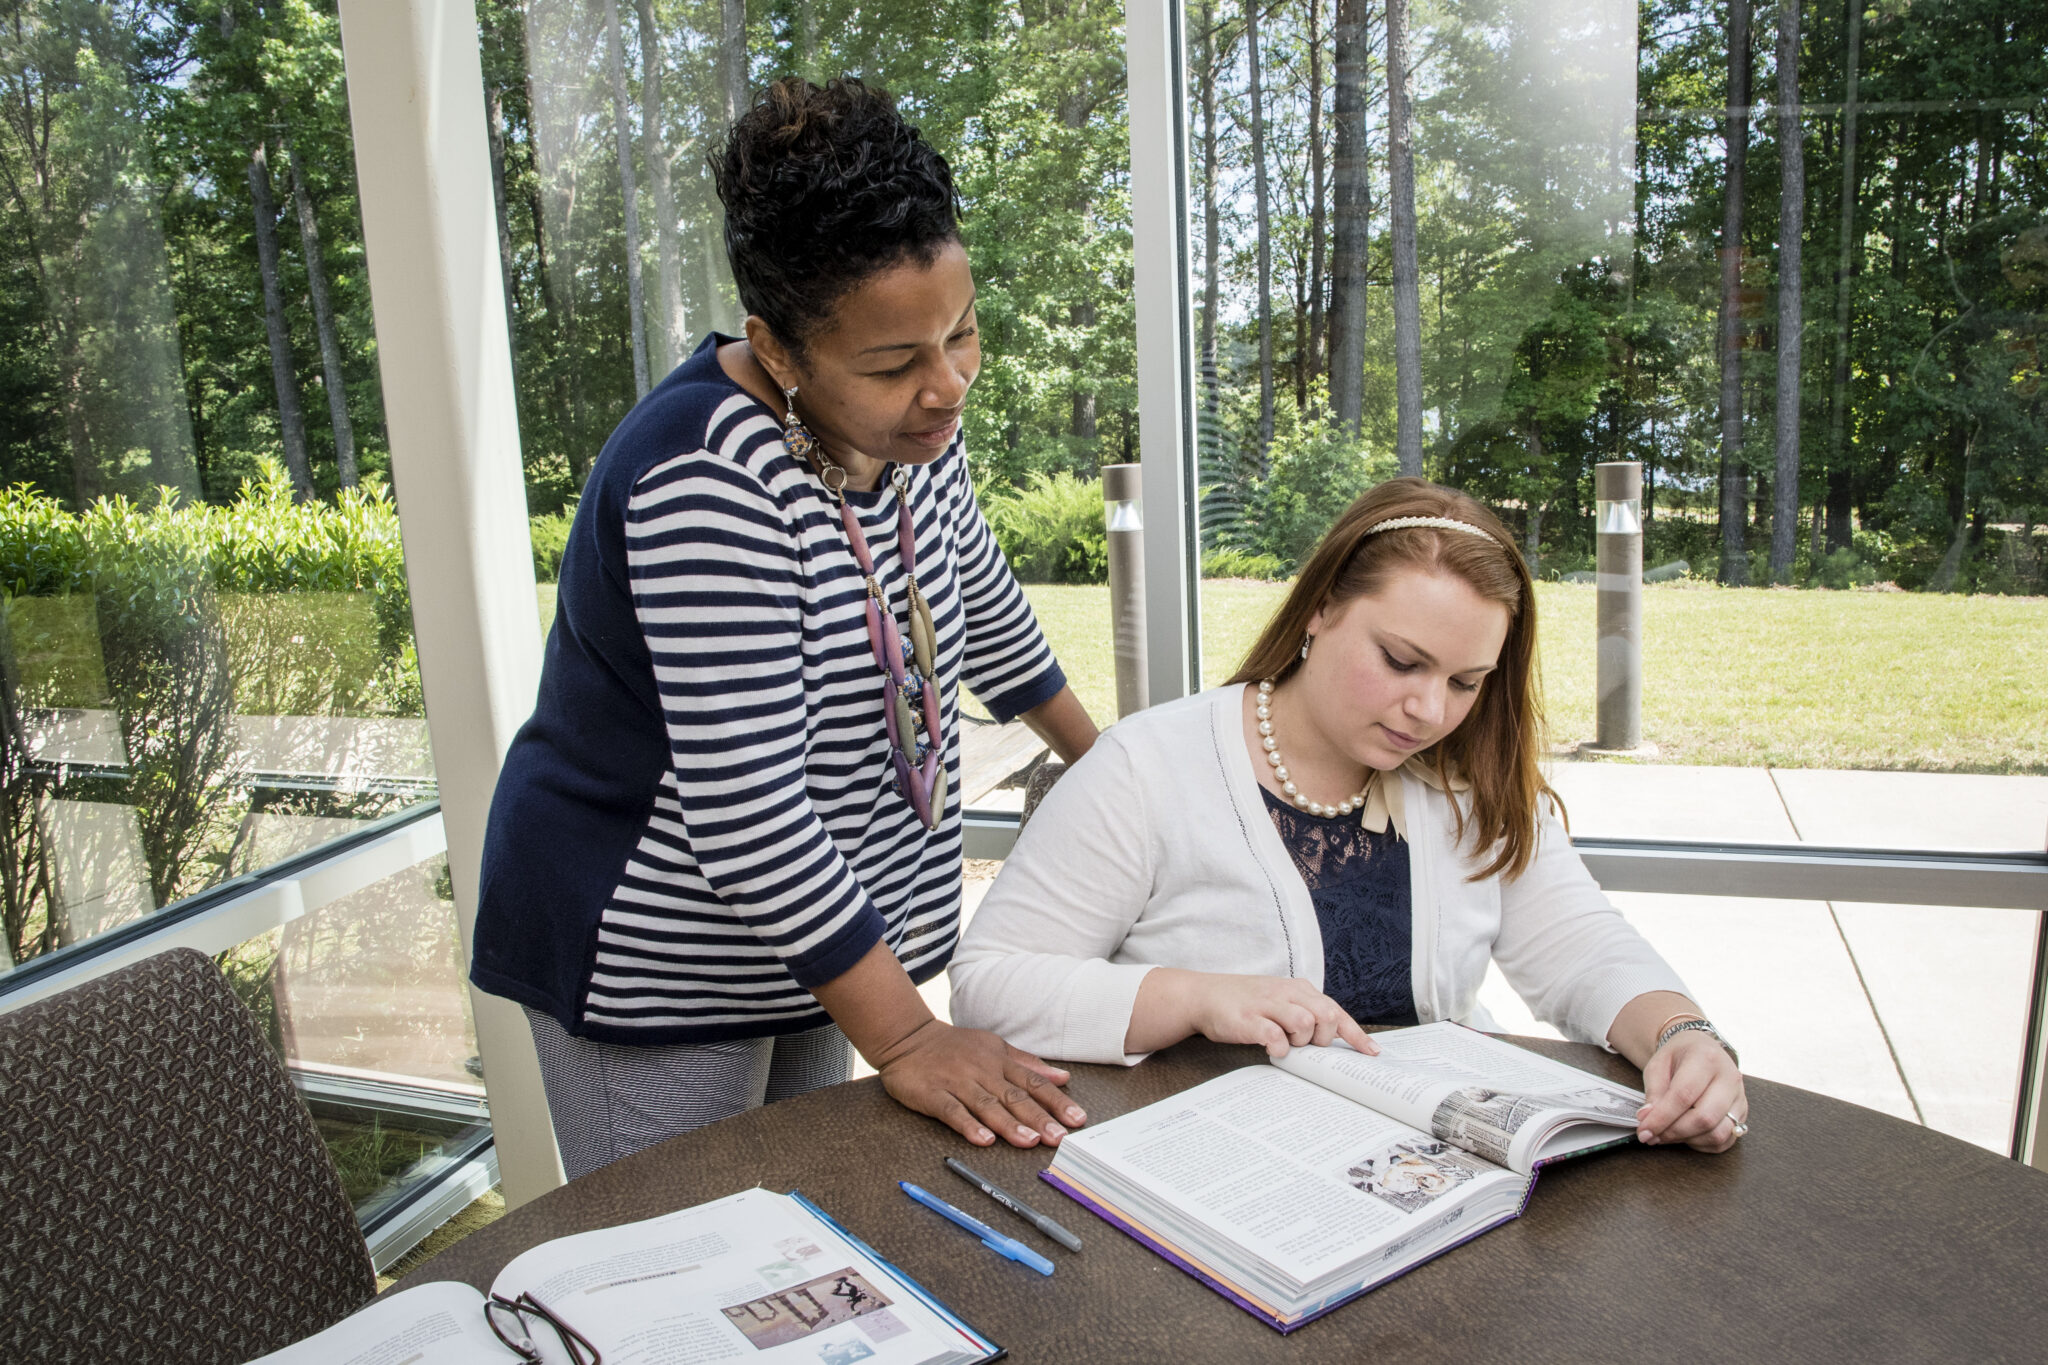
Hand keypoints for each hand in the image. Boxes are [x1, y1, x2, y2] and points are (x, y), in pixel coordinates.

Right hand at [873, 1019, 1087, 1148]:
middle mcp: (982, 1071)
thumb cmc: (955, 1047)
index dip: (1057, 1102)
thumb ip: (1028, 1064)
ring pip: (987, 1105)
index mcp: (999, 1061)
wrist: (907, 1038)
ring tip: (1029, 1142)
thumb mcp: (995, 1048)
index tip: (1077, 1119)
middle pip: (1015, 1097)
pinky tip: (983, 1139)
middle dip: (1039, 1118)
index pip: (1034, 1083)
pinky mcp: (933, 1094)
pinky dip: (968, 1125)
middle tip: (1060, 1137)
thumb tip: (1063, 1076)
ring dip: (1009, 1125)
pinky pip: (952, 1111)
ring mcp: (957, 1082)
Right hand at [1180, 973, 1380, 1058]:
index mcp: (1299, 989)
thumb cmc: (1247, 1002)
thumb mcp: (1281, 1000)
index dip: (1356, 1035)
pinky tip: (1272, 1049)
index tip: (1371, 1053)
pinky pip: (1276, 1036)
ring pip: (1305, 1023)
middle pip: (1326, 1016)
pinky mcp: (1248, 1020)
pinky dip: (1280, 1048)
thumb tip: (1332, 1039)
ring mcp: (1266, 1005)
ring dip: (1300, 1042)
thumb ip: (1305, 1013)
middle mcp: (1286, 993)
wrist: (1204, 995)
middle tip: (1306, 1046)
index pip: (1335, 1011)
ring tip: (1285, 1044)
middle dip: (1323, 1039)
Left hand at [1636, 1030, 1746, 1152]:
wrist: (1701, 1049)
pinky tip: (1685, 1135)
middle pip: (1704, 1118)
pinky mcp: (1742, 1113)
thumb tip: (1647, 1118)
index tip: (1643, 1131)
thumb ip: (1653, 1092)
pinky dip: (1702, 1144)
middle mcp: (1729, 1078)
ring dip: (1688, 1140)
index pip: (1683, 1095)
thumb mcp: (1658, 1065)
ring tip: (1667, 1135)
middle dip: (1674, 1133)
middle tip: (1652, 1136)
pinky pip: (1725, 1140)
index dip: (1661, 1118)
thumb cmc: (1679, 1057)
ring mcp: (1739, 1097)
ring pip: (1718, 1133)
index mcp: (1706, 1058)